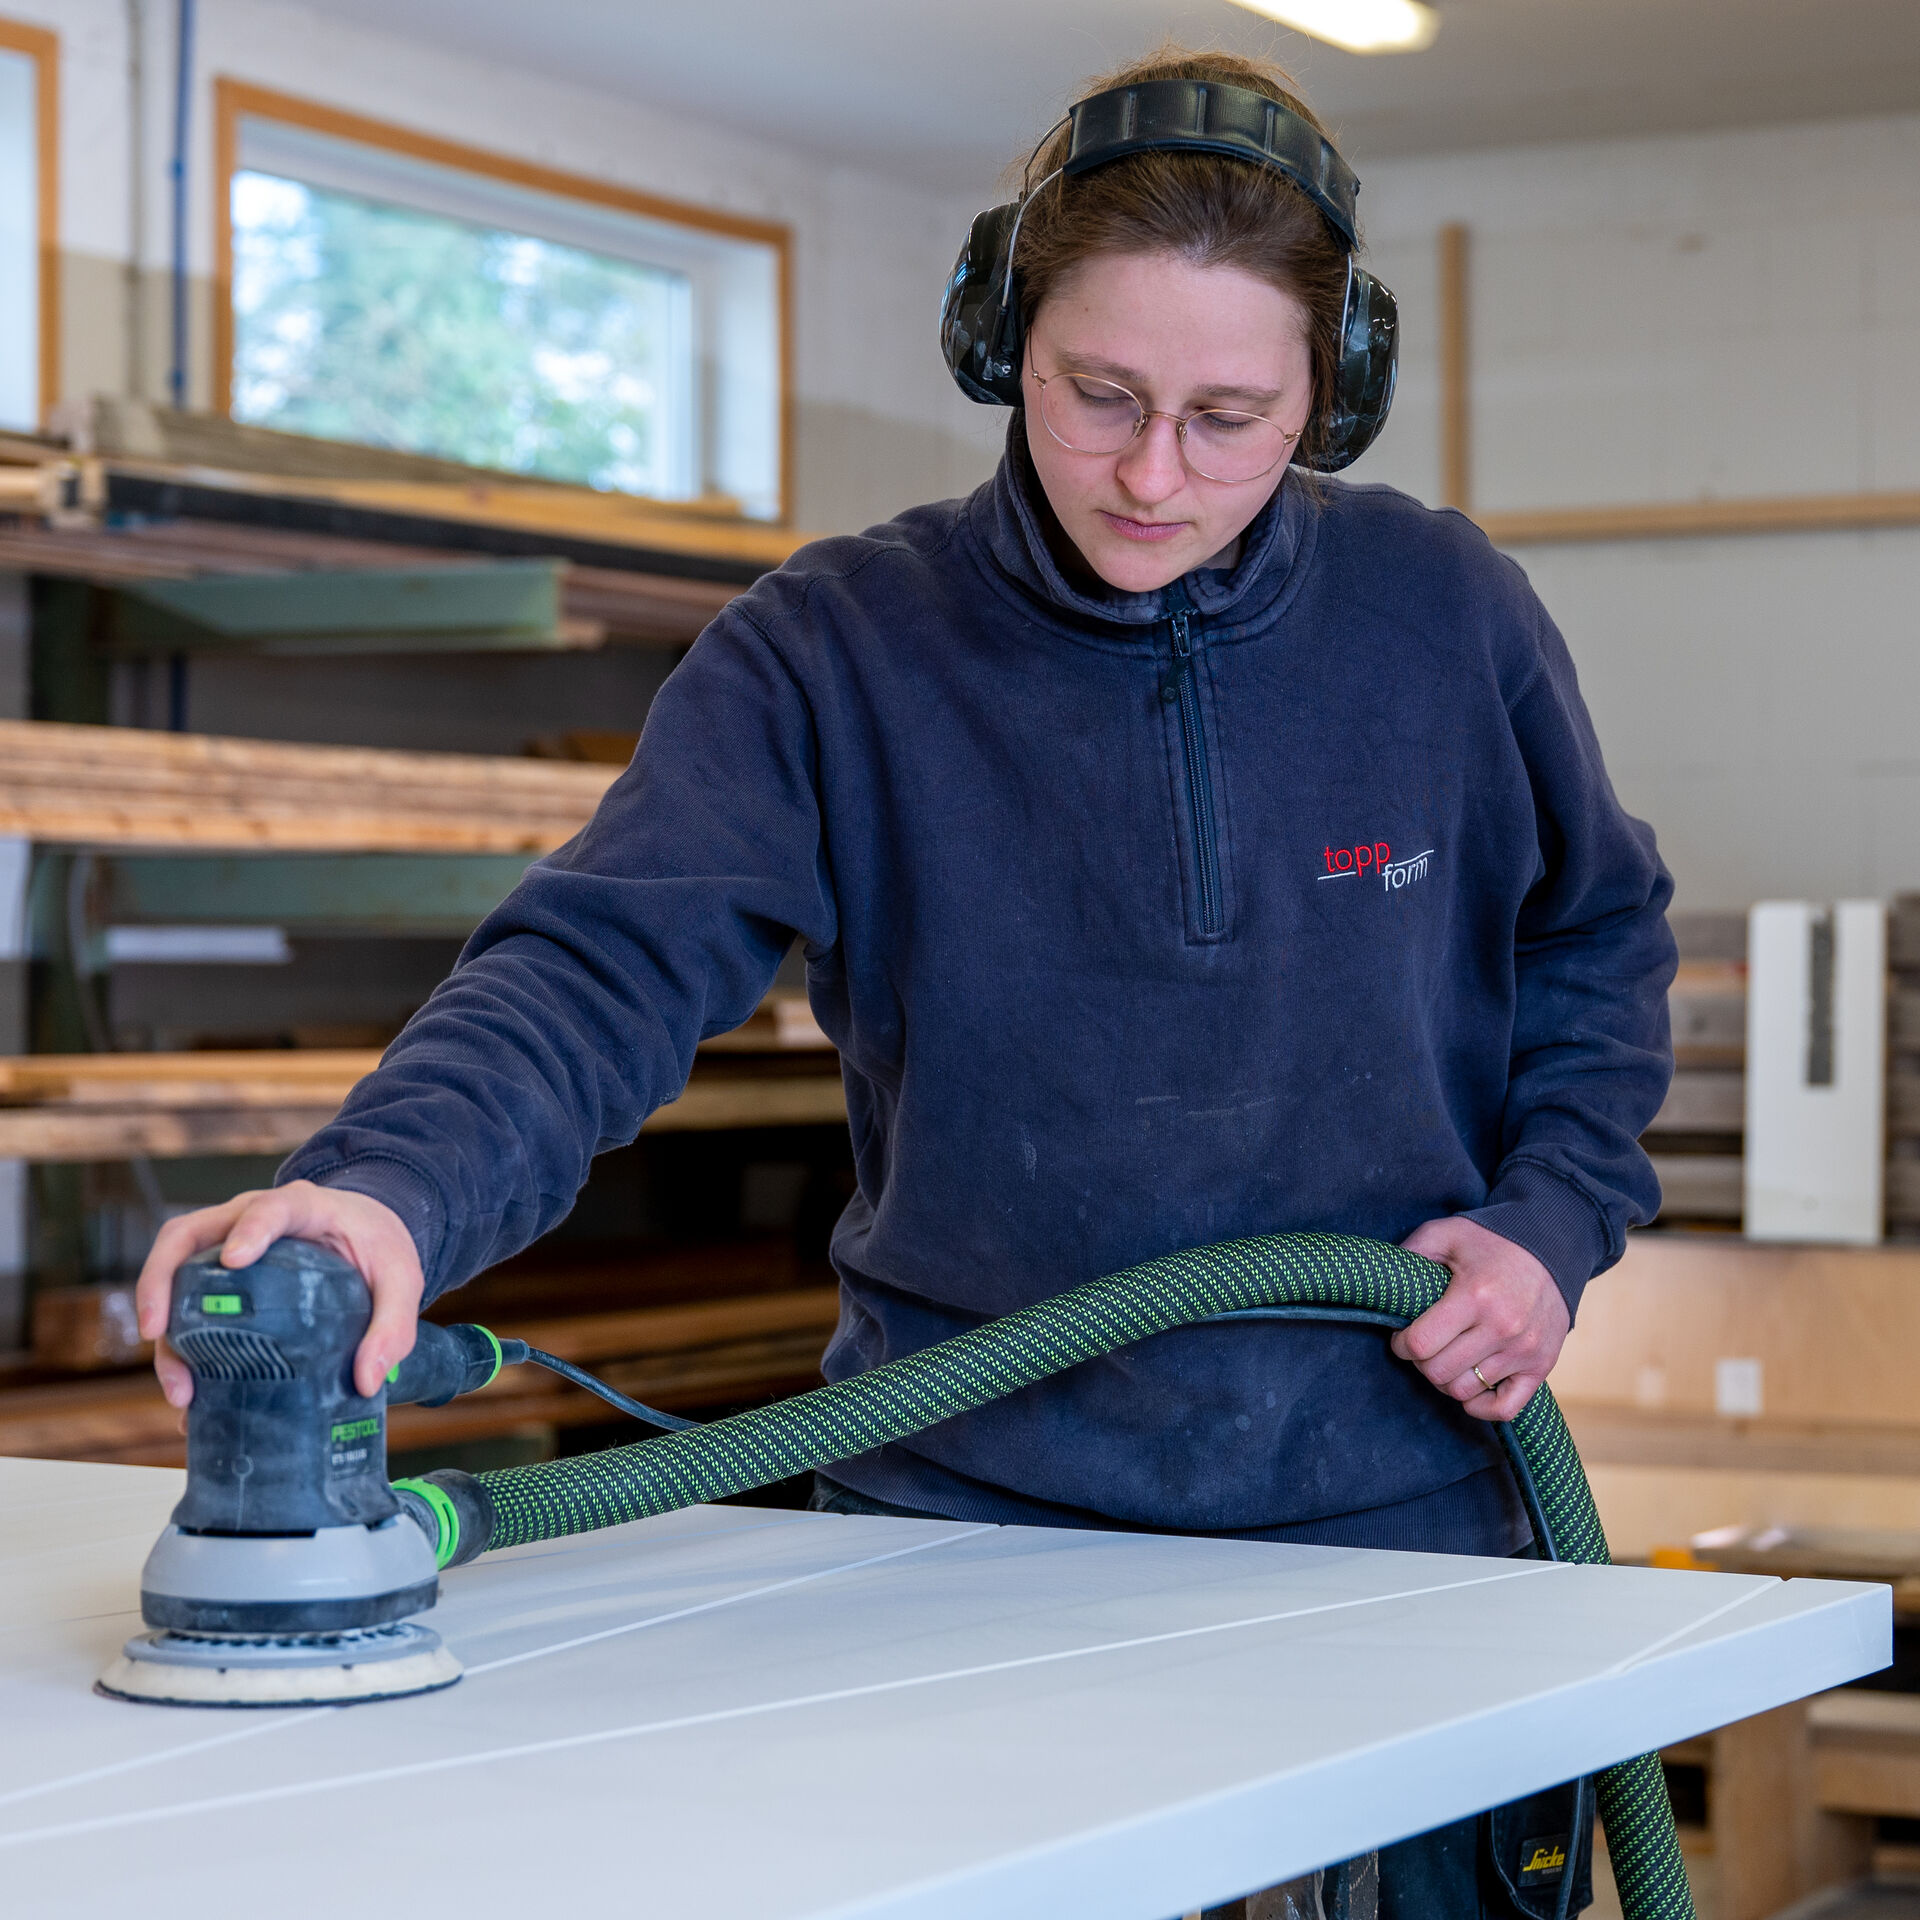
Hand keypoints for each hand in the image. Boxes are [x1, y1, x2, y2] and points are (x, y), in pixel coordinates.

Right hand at [135, 1182, 423, 1414]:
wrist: (367, 1233)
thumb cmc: (378, 1247)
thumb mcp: (402, 1278)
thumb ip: (395, 1325)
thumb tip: (365, 1381)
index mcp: (301, 1206)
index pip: (269, 1208)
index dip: (250, 1229)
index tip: (236, 1259)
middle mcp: (247, 1219)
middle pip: (186, 1236)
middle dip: (161, 1282)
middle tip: (156, 1332)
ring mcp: (224, 1247)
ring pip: (174, 1275)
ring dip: (165, 1332)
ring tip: (181, 1389)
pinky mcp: (218, 1281)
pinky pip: (184, 1307)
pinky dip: (180, 1350)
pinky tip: (192, 1397)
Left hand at [1389, 1216, 1569, 1421]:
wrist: (1553, 1246)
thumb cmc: (1492, 1240)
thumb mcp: (1446, 1233)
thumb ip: (1411, 1253)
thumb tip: (1383, 1283)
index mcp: (1475, 1295)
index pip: (1421, 1344)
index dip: (1401, 1345)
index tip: (1401, 1335)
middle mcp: (1503, 1327)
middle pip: (1439, 1373)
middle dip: (1419, 1362)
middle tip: (1423, 1345)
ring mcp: (1525, 1350)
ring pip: (1464, 1391)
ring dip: (1445, 1379)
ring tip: (1445, 1357)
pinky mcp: (1542, 1365)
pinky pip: (1506, 1408)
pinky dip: (1480, 1406)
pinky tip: (1468, 1386)